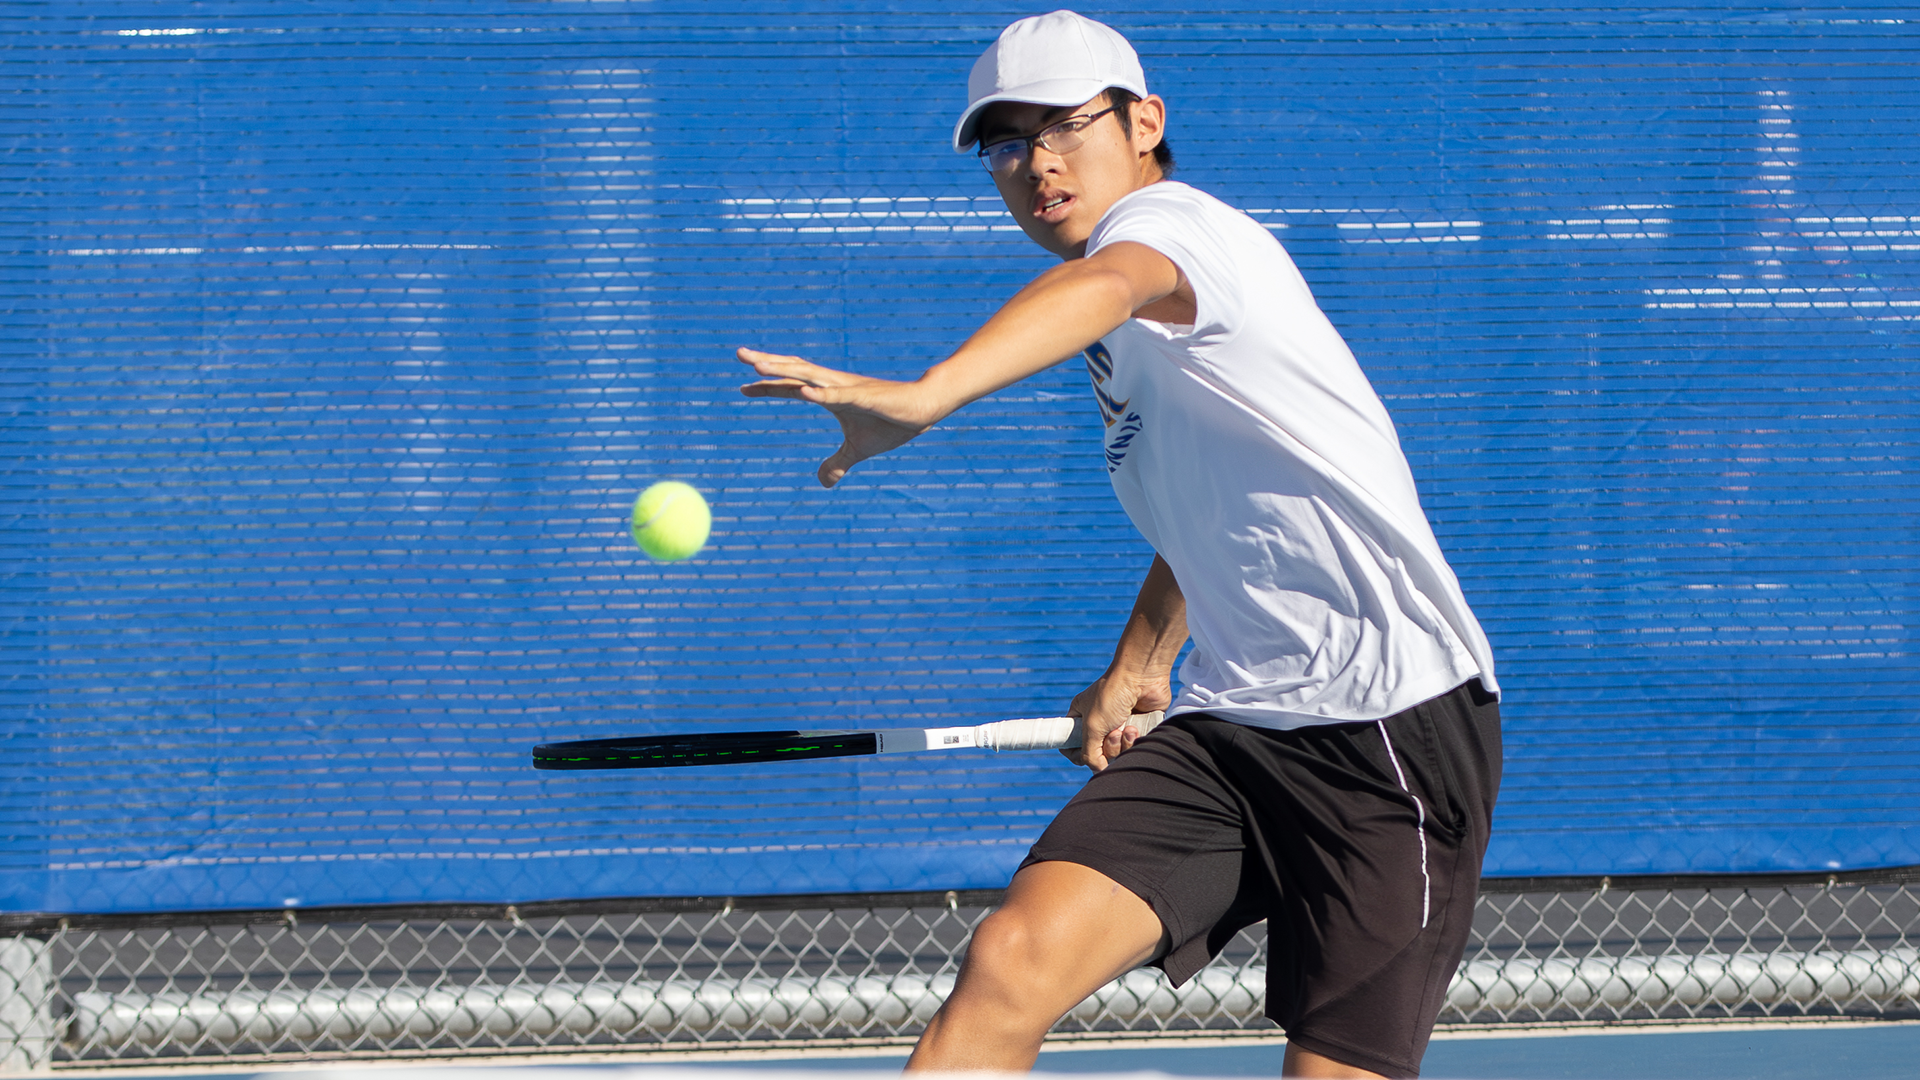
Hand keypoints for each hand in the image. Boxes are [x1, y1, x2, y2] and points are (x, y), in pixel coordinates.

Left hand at [738, 348, 940, 487]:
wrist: (923, 409)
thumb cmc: (892, 423)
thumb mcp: (858, 450)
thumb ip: (837, 463)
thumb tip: (822, 482)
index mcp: (829, 395)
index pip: (791, 387)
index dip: (768, 387)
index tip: (742, 388)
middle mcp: (833, 386)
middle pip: (793, 371)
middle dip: (766, 363)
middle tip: (739, 354)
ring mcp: (847, 389)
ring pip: (809, 376)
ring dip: (783, 371)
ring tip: (758, 366)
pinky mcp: (863, 397)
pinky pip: (838, 395)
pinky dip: (820, 393)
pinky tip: (803, 391)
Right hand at [1065, 672, 1173, 771]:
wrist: (1142, 676)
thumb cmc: (1113, 694)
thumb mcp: (1092, 726)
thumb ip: (1090, 754)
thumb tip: (1099, 770)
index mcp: (1080, 716)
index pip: (1070, 744)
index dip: (1077, 755)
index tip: (1084, 756)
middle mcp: (1099, 722)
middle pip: (1098, 753)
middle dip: (1107, 746)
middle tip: (1112, 731)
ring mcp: (1118, 724)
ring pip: (1117, 752)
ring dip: (1122, 743)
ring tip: (1127, 727)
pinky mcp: (1136, 727)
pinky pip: (1133, 746)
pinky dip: (1135, 740)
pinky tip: (1136, 727)